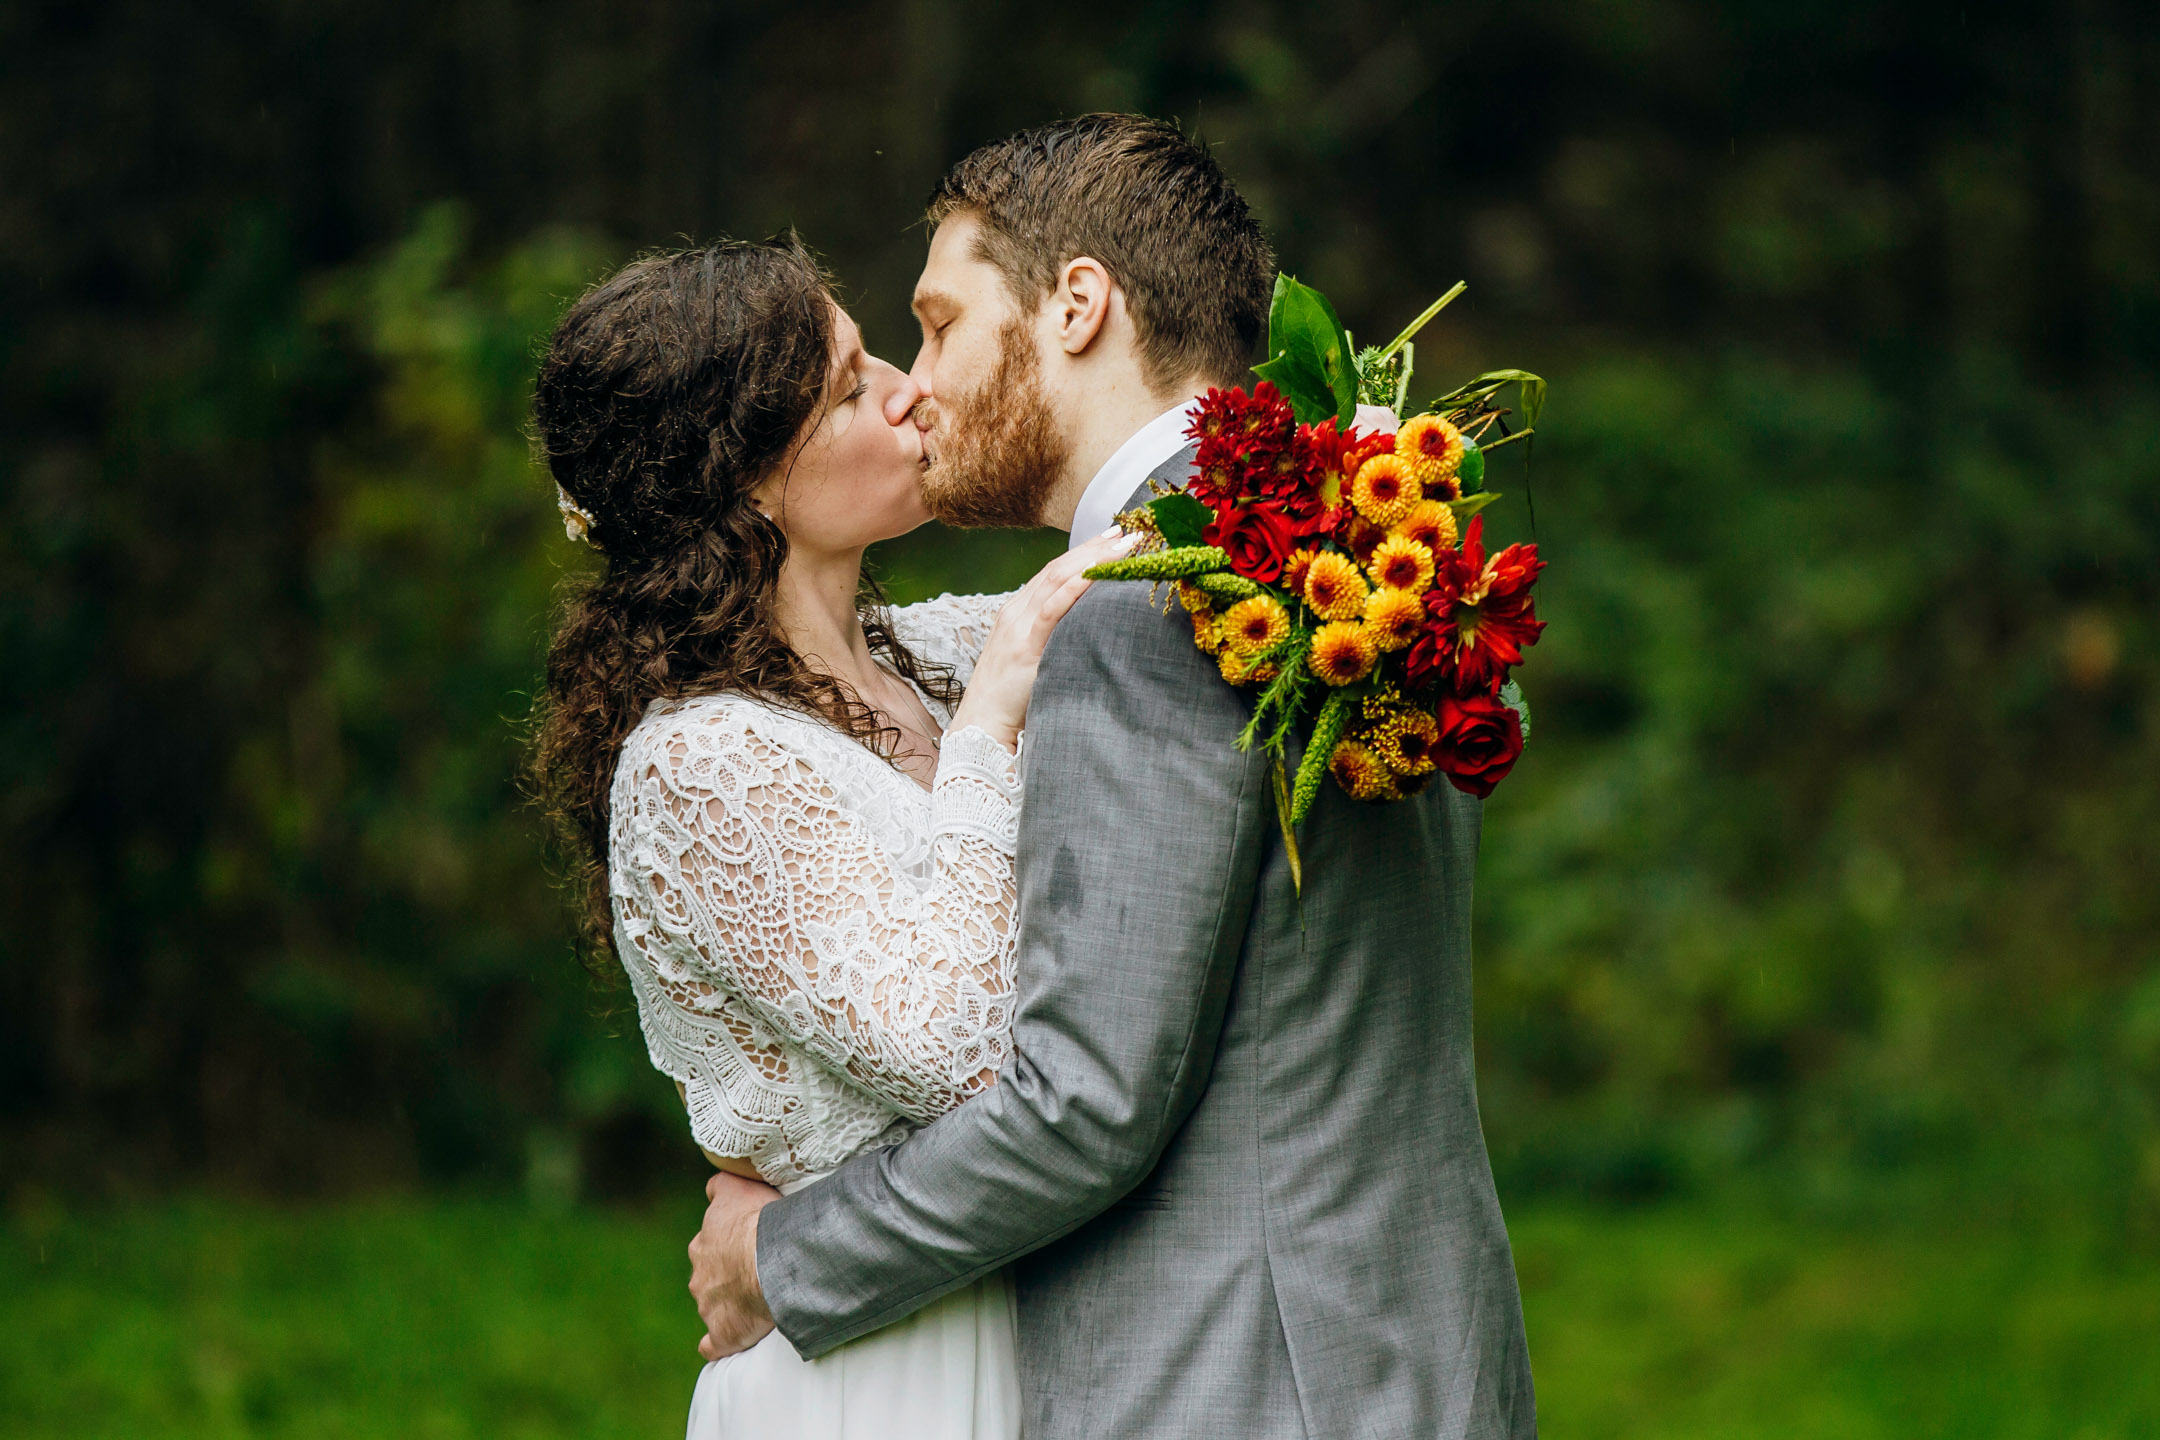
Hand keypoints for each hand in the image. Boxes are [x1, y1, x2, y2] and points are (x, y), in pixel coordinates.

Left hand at [689, 1169, 781, 1360]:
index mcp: (703, 1244)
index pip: (710, 1243)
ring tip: (758, 1302)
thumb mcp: (739, 1186)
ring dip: (729, 1305)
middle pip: (709, 1275)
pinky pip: (713, 1344)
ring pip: (713, 1306)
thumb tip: (714, 1186)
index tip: (747, 1243)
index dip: (729, 1243)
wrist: (770, 1263)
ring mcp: (709, 1307)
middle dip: (726, 1274)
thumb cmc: (759, 1221)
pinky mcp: (722, 1334)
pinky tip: (729, 1341)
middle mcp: (700, 1275)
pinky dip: (718, 1343)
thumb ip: (722, 1184)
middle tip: (756, 1271)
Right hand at [950, 529, 1139, 750]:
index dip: (1083, 552)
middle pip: (1058, 569)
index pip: (1054, 572)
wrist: (982, 725)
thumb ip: (1052, 639)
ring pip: (1056, 581)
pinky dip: (1073, 589)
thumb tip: (1087, 630)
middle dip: (1093, 547)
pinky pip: (1050, 611)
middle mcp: (1016, 612)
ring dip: (1091, 560)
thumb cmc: (1011, 698)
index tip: (1112, 537)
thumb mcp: (1033, 659)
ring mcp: (1017, 627)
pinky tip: (1094, 575)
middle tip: (1127, 531)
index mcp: (1017, 612)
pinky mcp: (1024, 648)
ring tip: (1123, 546)